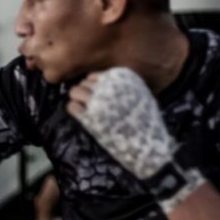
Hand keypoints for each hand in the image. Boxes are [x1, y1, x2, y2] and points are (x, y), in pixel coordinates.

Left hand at [67, 68, 202, 211]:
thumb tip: (105, 83)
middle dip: (84, 91)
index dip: (94, 84)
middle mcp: (107, 87)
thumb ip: (125, 86)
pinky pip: (72, 107)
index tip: (97, 93)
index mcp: (121, 80)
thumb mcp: (141, 95)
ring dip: (77, 99)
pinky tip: (81, 116)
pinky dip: (74, 110)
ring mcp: (97, 102)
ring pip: (74, 91)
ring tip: (84, 108)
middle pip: (83, 82)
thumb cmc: (146, 121)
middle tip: (88, 102)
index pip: (96, 75)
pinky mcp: (90, 118)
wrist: (147, 144)